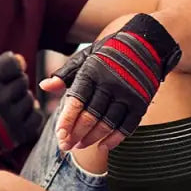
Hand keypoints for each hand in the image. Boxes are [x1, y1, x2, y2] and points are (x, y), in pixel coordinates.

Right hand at [0, 9, 43, 171]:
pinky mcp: (15, 137)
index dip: (5, 67)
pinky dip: (27, 116)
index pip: (13, 62)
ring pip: (29, 99)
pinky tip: (10, 116)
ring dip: (18, 100)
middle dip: (10, 84)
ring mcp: (7, 120)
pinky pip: (35, 118)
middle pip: (21, 80)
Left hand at [39, 13, 181, 151]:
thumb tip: (44, 86)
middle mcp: (110, 84)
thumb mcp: (86, 56)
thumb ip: (65, 73)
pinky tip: (103, 146)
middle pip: (90, 117)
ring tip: (80, 146)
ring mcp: (127, 94)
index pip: (76, 101)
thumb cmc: (110, 52)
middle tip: (66, 146)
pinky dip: (115, 139)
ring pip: (107, 124)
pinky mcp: (141, 102)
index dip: (66, 121)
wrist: (146, 43)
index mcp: (92, 72)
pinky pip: (127, 126)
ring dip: (92, 138)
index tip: (59, 137)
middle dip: (76, 135)